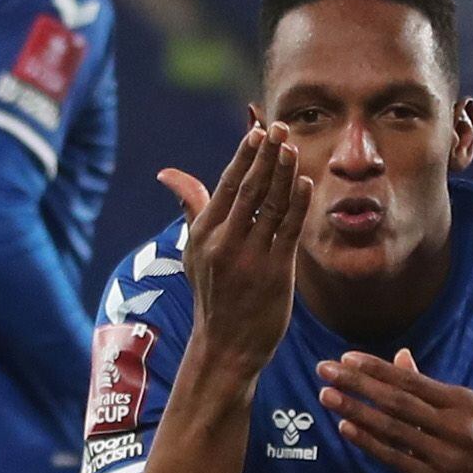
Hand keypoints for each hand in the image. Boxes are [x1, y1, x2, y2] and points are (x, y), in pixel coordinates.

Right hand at [159, 123, 313, 372]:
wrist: (226, 345)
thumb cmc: (213, 294)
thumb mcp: (193, 251)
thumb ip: (191, 207)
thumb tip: (168, 174)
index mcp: (205, 234)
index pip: (227, 184)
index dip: (244, 155)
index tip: (258, 130)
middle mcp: (225, 243)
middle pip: (250, 188)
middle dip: (266, 155)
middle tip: (280, 127)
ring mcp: (250, 258)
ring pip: (271, 205)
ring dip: (284, 174)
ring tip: (293, 148)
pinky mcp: (275, 273)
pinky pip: (288, 231)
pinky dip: (297, 205)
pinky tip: (304, 183)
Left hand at [320, 350, 472, 472]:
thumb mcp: (471, 411)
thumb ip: (431, 389)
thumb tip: (400, 357)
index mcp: (463, 402)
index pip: (410, 380)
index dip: (375, 368)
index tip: (346, 358)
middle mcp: (454, 426)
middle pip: (396, 400)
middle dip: (356, 383)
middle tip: (324, 369)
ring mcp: (444, 455)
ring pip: (391, 428)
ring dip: (355, 411)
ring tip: (326, 396)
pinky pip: (394, 457)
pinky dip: (368, 442)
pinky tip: (346, 428)